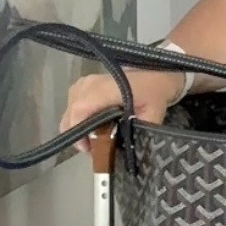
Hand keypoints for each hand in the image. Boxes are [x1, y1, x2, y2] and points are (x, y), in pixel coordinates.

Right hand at [59, 68, 184, 152]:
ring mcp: (85, 82)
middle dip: (78, 134)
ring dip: (78, 126)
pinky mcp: (83, 83)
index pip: (81, 109)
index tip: (87, 148)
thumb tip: (130, 152)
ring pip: (70, 109)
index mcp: (107, 89)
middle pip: (71, 112)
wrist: (155, 73)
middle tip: (92, 148)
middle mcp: (90, 83)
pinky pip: (73, 103)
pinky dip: (78, 117)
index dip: (79, 131)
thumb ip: (139, 131)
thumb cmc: (154, 92)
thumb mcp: (153, 114)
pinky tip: (91, 125)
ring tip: (93, 139)